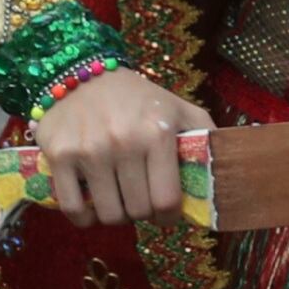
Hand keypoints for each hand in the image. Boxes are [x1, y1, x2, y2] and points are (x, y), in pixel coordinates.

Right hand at [30, 67, 209, 225]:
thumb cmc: (137, 98)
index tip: (165, 212)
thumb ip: (206, 136)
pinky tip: (92, 205)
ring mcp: (89, 150)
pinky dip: (84, 217)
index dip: (169, 216)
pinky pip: (73, 209)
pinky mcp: (59, 156)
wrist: (83, 71)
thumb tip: (229, 170)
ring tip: (118, 198)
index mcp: (159, 132)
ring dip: (115, 214)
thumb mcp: (179, 108)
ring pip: (108, 215)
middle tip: (139, 199)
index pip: (168, 201)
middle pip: (138, 211)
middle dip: (142, 212)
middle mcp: (124, 141)